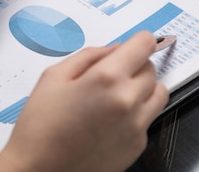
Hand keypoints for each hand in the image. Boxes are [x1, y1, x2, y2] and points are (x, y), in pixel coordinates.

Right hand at [0, 31, 167, 171]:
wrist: (39, 171)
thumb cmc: (41, 127)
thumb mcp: (54, 76)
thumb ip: (89, 55)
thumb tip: (114, 49)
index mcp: (107, 78)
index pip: (144, 45)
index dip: (139, 40)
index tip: (135, 42)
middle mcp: (128, 101)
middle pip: (151, 68)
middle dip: (135, 64)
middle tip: (112, 72)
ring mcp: (136, 126)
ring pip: (159, 93)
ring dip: (143, 87)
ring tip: (116, 94)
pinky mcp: (137, 146)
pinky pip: (149, 118)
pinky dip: (137, 112)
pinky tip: (110, 117)